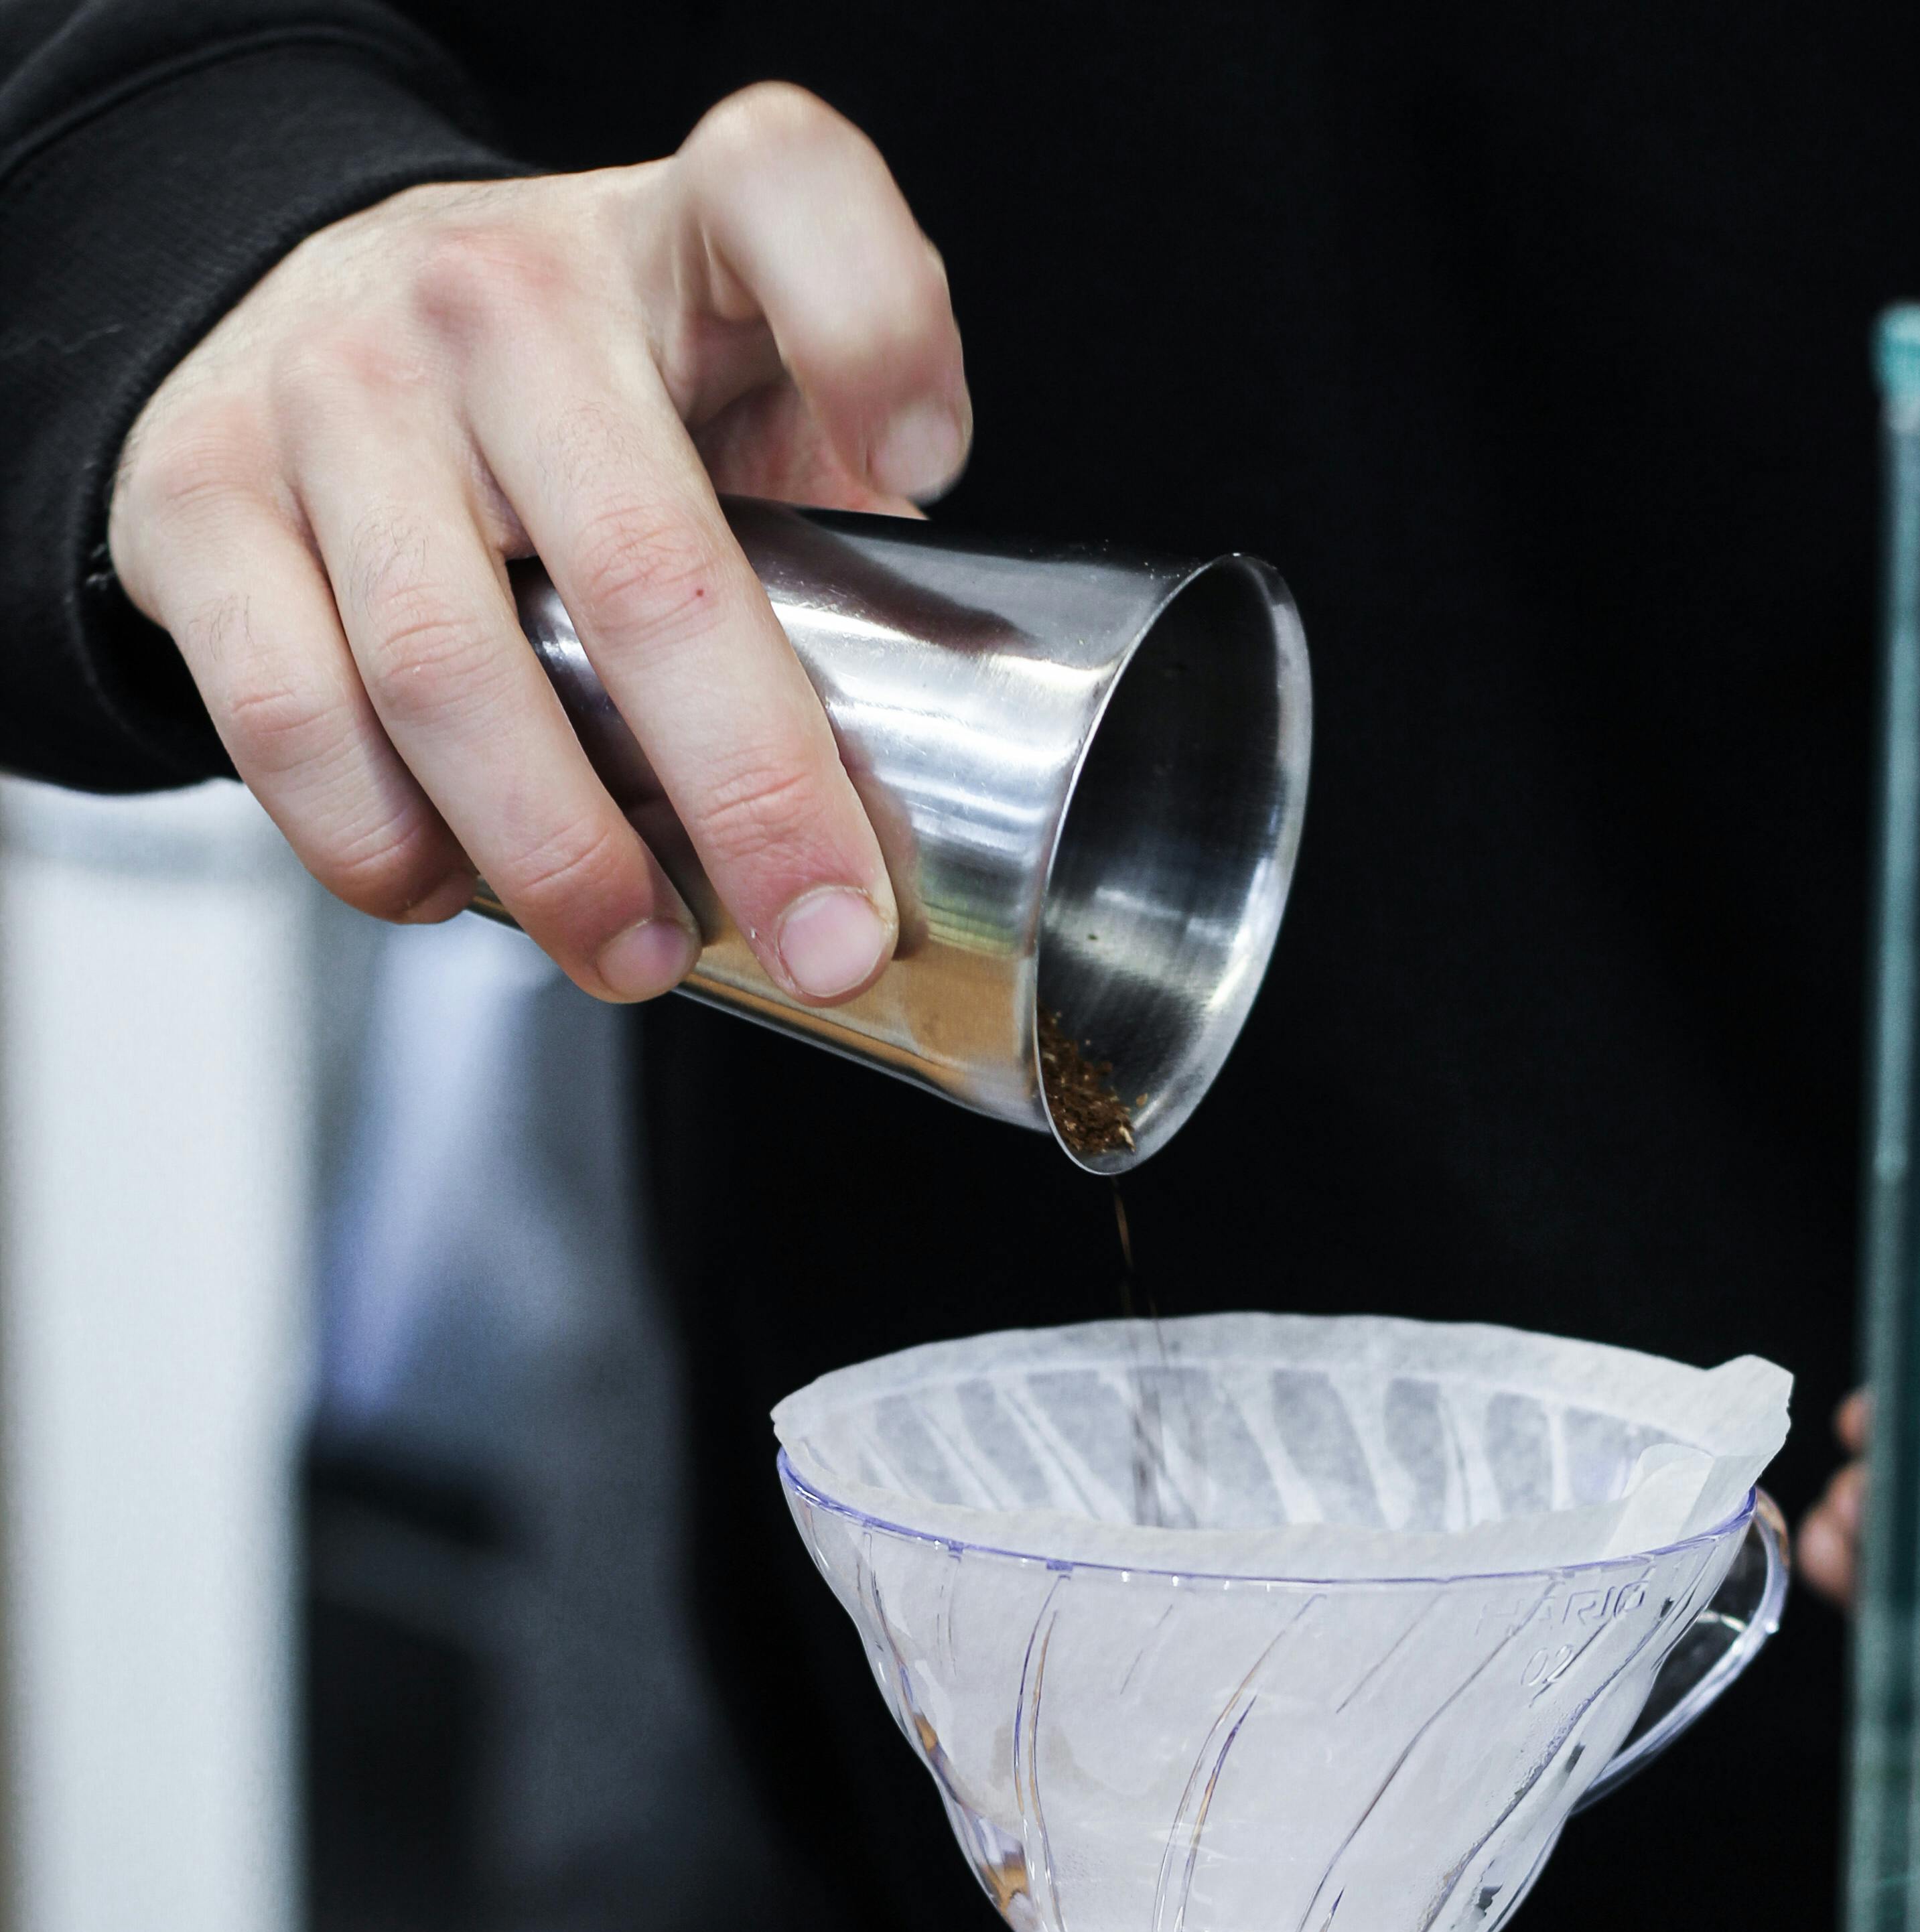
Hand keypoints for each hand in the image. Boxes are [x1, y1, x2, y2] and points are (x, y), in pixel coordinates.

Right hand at [107, 85, 971, 1007]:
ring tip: (640, 956)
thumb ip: (831, 526)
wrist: (303, 321)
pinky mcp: (201, 498)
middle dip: (751, 796)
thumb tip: (914, 788)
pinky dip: (384, 846)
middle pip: (643, 564)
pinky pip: (294, 721)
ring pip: (452, 672)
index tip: (925, 461)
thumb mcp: (730, 400)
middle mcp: (499, 290)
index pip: (786, 194)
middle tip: (825, 939)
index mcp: (675, 238)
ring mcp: (335, 386)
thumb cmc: (575, 410)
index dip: (872, 325)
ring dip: (563, 859)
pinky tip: (452, 893)